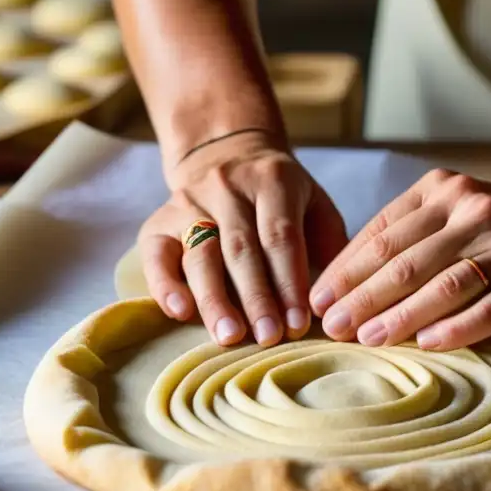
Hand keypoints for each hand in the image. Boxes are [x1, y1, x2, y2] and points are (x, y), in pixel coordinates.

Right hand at [138, 132, 347, 346]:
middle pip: (241, 249)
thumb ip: (329, 241)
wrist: (224, 152)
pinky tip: (179, 312)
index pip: (281, 235)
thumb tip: (334, 297)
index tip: (299, 324)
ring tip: (229, 336)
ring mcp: (189, 203)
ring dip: (214, 299)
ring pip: (200, 254)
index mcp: (272, 180)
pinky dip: (164, 284)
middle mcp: (227, 187)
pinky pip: (156, 253)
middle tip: (269, 338)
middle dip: (256, 298)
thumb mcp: (313, 201)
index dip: (290, 282)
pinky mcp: (159, 221)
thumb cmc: (278, 193)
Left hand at [309, 169, 490, 350]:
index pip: (381, 233)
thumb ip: (407, 235)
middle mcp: (473, 209)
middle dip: (361, 296)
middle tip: (331, 326)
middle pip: (405, 260)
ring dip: (400, 314)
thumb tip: (342, 283)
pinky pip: (490, 307)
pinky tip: (428, 345)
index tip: (317, 300)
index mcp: (442, 190)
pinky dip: (457, 327)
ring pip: (442, 283)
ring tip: (366, 338)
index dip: (344, 269)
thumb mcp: (453, 212)